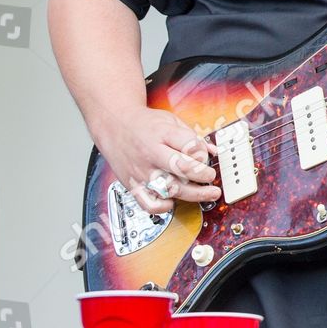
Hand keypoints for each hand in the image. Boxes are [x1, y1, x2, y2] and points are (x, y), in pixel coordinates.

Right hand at [93, 106, 220, 214]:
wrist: (114, 126)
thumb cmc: (144, 124)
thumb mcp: (171, 121)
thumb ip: (192, 137)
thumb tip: (213, 151)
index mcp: (163, 134)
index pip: (190, 145)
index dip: (204, 153)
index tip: (207, 157)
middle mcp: (151, 153)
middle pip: (182, 168)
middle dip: (203, 175)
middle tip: (211, 177)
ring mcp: (142, 171)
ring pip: (170, 189)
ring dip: (193, 194)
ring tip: (207, 193)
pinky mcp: (133, 185)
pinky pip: (149, 204)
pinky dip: (164, 206)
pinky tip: (174, 200)